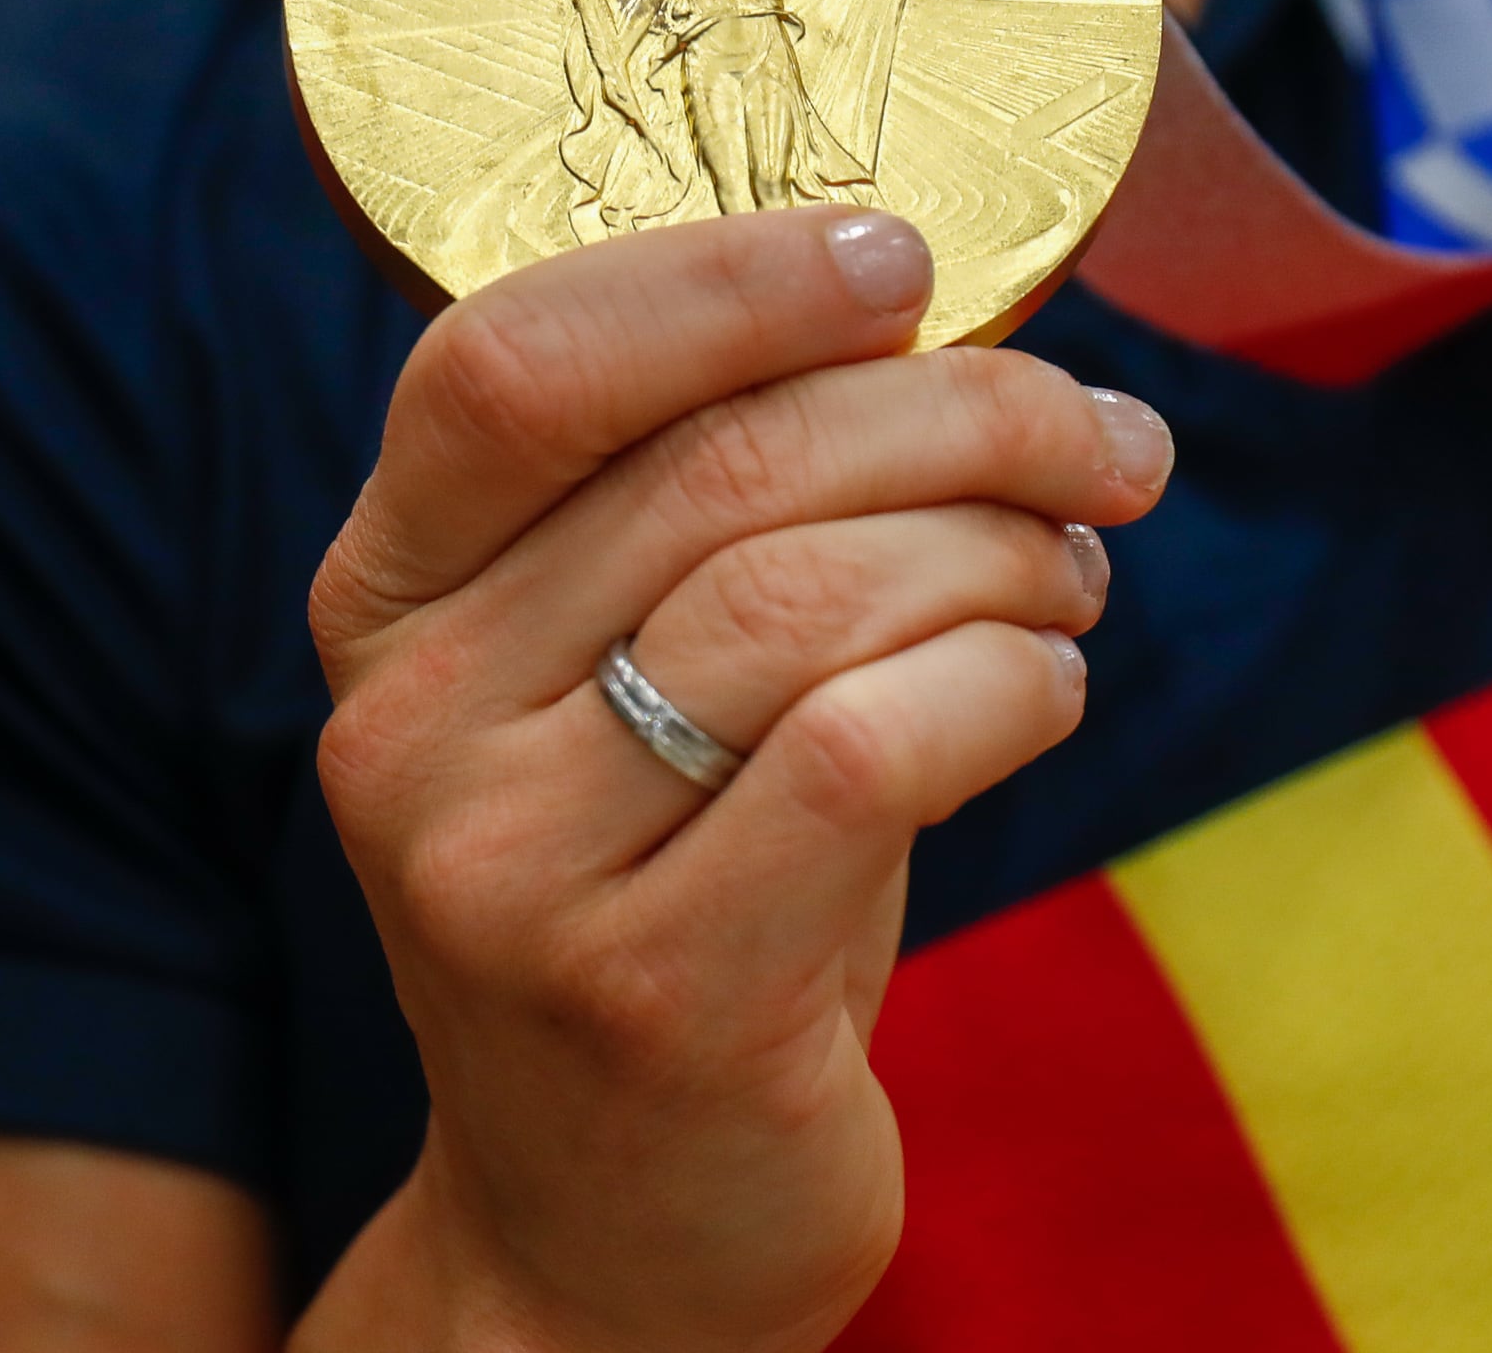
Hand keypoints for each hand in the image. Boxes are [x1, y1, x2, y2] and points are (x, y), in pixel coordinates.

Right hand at [294, 208, 1171, 1352]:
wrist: (607, 1235)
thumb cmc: (674, 902)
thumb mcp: (637, 691)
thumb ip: (718, 515)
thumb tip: (952, 335)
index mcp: (387, 603)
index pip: (512, 360)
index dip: (726, 276)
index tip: (905, 256)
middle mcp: (411, 725)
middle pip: (720, 465)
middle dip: (968, 414)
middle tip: (1103, 441)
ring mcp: (509, 871)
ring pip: (813, 593)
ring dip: (1007, 550)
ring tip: (1074, 571)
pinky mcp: (651, 993)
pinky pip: (880, 741)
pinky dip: (1012, 679)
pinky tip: (1045, 687)